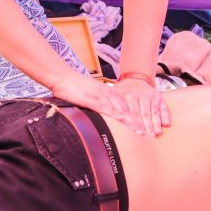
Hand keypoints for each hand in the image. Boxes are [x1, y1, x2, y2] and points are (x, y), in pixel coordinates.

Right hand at [51, 74, 168, 135]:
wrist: (62, 77)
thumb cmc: (75, 88)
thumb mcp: (91, 95)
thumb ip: (99, 104)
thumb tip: (105, 114)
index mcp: (108, 93)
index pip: (125, 107)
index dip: (136, 117)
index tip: (144, 128)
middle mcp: (107, 94)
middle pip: (126, 109)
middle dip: (137, 122)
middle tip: (147, 133)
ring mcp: (99, 96)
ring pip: (119, 109)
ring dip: (130, 120)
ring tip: (139, 131)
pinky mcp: (90, 99)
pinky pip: (104, 108)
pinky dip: (114, 115)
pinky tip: (121, 121)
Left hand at [113, 78, 169, 135]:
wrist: (136, 78)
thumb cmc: (124, 90)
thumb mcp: (117, 92)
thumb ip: (113, 103)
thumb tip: (106, 112)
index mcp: (131, 94)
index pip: (133, 111)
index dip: (134, 121)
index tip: (136, 131)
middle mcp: (143, 95)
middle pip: (145, 112)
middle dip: (147, 125)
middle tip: (149, 136)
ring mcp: (152, 96)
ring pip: (155, 111)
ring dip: (156, 122)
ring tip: (157, 133)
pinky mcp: (160, 98)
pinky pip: (164, 107)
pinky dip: (166, 115)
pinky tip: (166, 124)